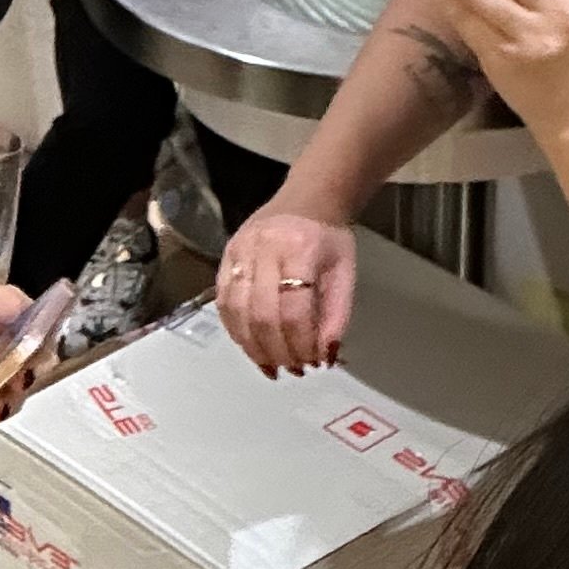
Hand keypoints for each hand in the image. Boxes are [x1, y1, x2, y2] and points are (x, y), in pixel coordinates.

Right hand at [218, 207, 356, 375]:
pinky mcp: (226, 256)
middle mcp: (264, 248)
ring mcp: (239, 251)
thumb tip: (325, 356)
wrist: (308, 199)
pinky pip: (223, 303)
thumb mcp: (345, 274)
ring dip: (254, 347)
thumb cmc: (328, 237)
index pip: (295, 309)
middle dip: (278, 351)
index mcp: (300, 249)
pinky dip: (236, 331)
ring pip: (237, 312)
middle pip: (262, 314)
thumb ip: (336, 316)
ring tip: (273, 365)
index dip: (302, 343)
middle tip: (293, 369)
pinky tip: (252, 347)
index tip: (314, 362)